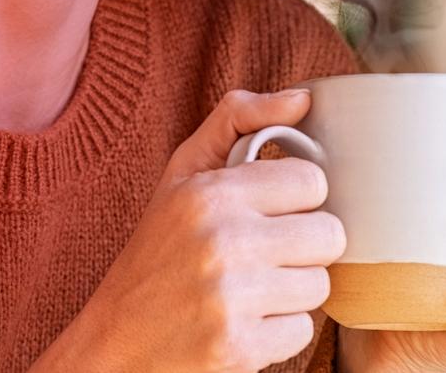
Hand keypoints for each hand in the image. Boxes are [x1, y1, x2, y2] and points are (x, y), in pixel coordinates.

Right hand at [34, 88, 344, 372]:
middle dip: (302, 246)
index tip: (269, 211)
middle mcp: (223, 242)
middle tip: (265, 253)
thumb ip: (237, 120)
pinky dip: (279, 331)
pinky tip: (244, 321)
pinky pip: (303, 331)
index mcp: (210, 194)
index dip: (296, 198)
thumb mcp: (182, 175)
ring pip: (320, 285)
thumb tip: (304, 99)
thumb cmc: (156, 251)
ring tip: (251, 288)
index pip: (312, 181)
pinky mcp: (241, 348)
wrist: (115, 340)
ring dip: (292, 290)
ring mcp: (233, 298)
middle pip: (329, 235)